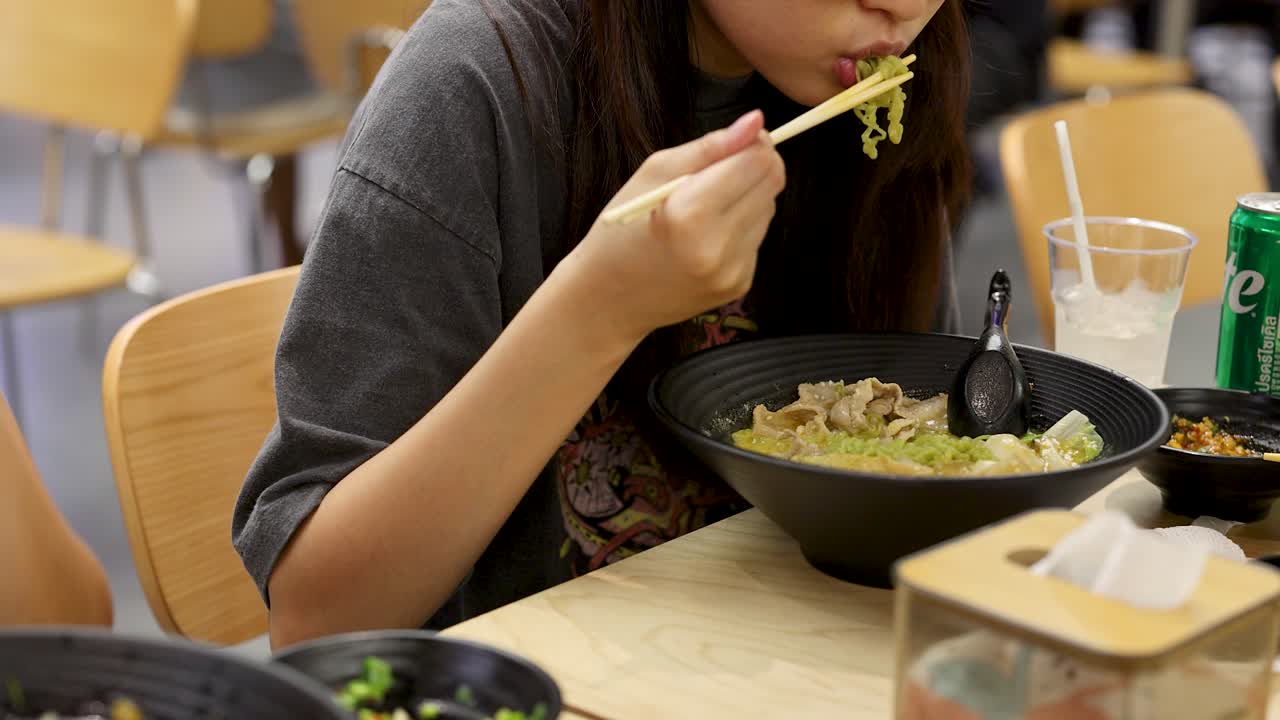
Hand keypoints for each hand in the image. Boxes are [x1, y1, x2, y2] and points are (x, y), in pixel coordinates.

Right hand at [561, 110, 785, 344]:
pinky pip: (757, 239)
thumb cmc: (624, 228)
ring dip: (748, 197)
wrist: (610, 298)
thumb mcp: (653, 173)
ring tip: (708, 207)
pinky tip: (708, 235)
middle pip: (772, 183)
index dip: (755, 143)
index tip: (740, 139)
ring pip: (769, 209)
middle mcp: (717, 247)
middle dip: (755, 166)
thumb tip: (756, 121)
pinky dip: (741, 228)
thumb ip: (709, 147)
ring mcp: (731, 271)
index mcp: (689, 214)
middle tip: (725, 168)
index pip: (756, 162)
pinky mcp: (739, 285)